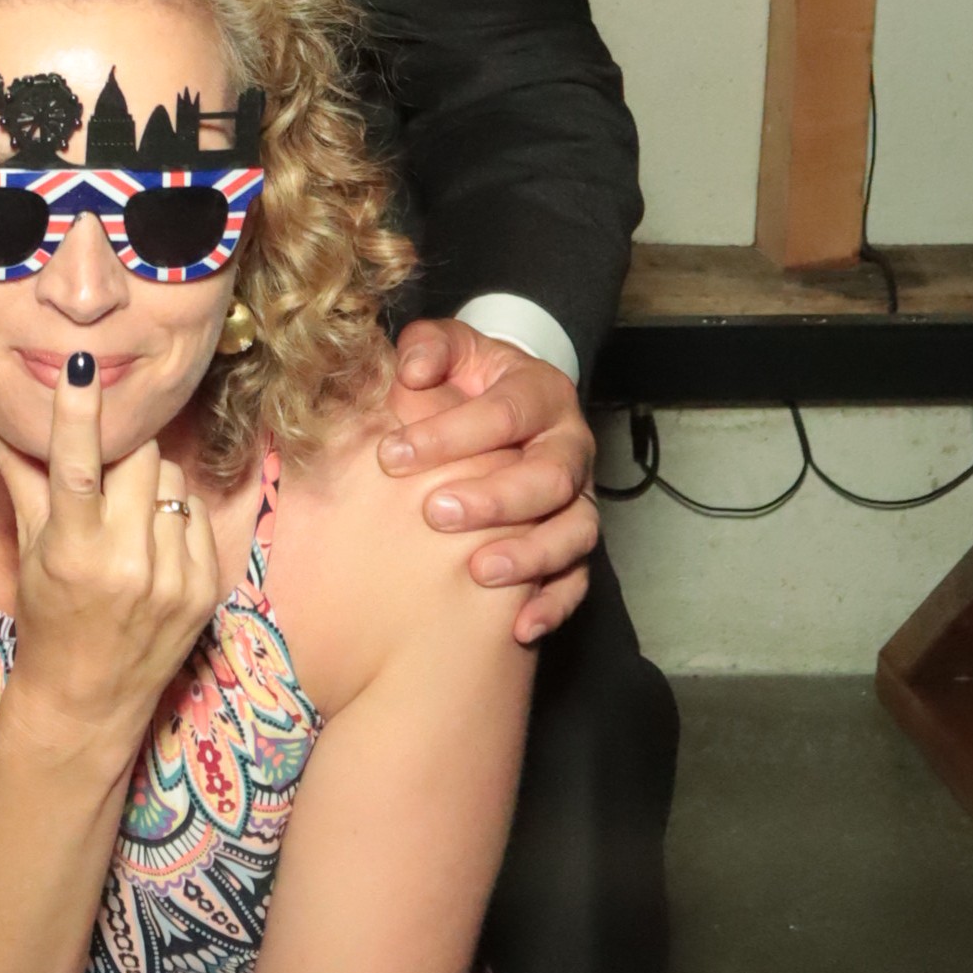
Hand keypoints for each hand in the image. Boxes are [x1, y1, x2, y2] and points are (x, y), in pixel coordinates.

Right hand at [0, 357, 219, 763]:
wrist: (88, 698)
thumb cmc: (48, 615)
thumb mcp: (29, 545)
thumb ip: (18, 471)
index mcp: (74, 551)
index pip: (78, 467)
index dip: (79, 411)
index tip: (81, 363)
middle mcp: (127, 564)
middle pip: (140, 458)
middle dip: (123, 454)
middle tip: (105, 476)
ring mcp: (172, 579)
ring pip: (171, 480)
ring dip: (149, 486)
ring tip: (127, 520)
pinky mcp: (205, 590)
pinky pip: (196, 513)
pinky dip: (174, 518)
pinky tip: (151, 545)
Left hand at [379, 319, 596, 647]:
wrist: (502, 406)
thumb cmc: (466, 381)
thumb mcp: (450, 350)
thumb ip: (429, 346)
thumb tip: (412, 370)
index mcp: (542, 393)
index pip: (506, 413)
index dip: (451, 433)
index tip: (393, 455)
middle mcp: (569, 446)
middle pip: (550, 476)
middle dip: (495, 498)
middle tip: (435, 513)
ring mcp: (579, 498)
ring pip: (575, 531)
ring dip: (529, 555)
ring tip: (478, 572)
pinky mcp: (577, 543)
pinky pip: (579, 579)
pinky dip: (554, 603)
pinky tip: (520, 625)